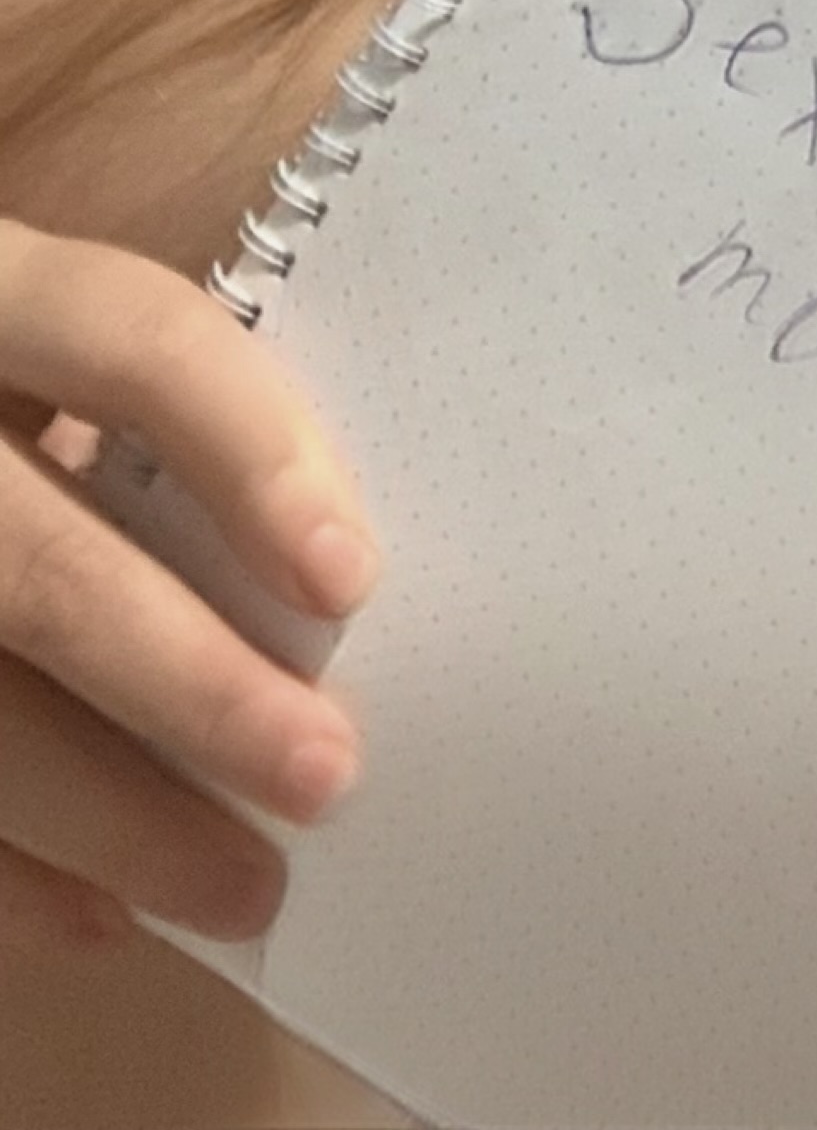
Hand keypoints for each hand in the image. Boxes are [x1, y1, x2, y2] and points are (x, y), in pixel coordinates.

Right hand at [0, 219, 376, 953]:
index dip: (242, 449)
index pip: (128, 338)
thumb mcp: (50, 333)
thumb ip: (151, 406)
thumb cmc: (12, 371)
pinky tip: (93, 919)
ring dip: (107, 820)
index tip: (347, 580)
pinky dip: (2, 877)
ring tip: (241, 886)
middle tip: (324, 775)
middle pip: (37, 570)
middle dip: (188, 688)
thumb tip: (333, 571)